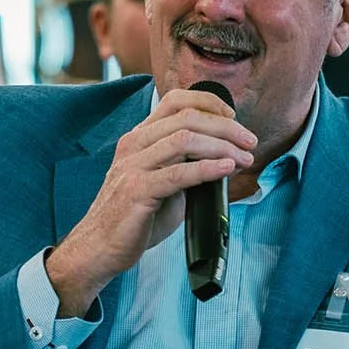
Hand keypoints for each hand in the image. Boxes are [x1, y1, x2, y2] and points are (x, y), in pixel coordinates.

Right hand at [44, 88, 254, 315]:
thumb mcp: (164, 184)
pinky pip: (177, 174)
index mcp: (139, 137)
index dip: (208, 103)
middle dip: (225, 127)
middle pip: (186, 118)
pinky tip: (226, 169)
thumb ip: (188, 167)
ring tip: (243, 158)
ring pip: (184, 140)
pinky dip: (207, 168)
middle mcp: (134, 144)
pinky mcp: (136, 191)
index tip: (233, 117)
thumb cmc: (134, 218)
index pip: (175, 100)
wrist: (99, 248)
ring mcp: (133, 166)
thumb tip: (229, 160)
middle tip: (249, 142)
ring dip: (222, 146)